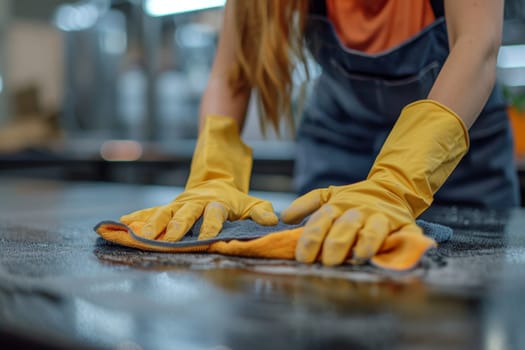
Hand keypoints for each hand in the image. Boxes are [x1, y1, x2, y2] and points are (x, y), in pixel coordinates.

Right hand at [120, 182, 277, 240]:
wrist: (215, 178)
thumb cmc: (233, 198)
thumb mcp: (250, 203)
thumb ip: (260, 211)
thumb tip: (272, 220)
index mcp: (217, 203)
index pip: (214, 215)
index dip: (211, 226)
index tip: (207, 239)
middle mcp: (196, 203)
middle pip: (186, 213)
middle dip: (178, 226)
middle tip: (169, 238)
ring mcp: (180, 203)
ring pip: (165, 212)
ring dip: (154, 224)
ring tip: (142, 235)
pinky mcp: (169, 205)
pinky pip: (151, 210)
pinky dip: (137, 216)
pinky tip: (122, 223)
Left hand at [282, 100, 468, 265]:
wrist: (392, 188)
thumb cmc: (354, 199)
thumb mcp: (328, 196)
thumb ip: (305, 205)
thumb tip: (284, 217)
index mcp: (338, 206)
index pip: (321, 221)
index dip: (311, 239)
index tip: (303, 259)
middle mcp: (359, 211)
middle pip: (345, 226)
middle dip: (335, 244)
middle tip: (328, 263)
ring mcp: (383, 217)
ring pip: (374, 229)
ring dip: (366, 243)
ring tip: (358, 257)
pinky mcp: (405, 225)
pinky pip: (406, 235)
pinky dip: (402, 244)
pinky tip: (393, 255)